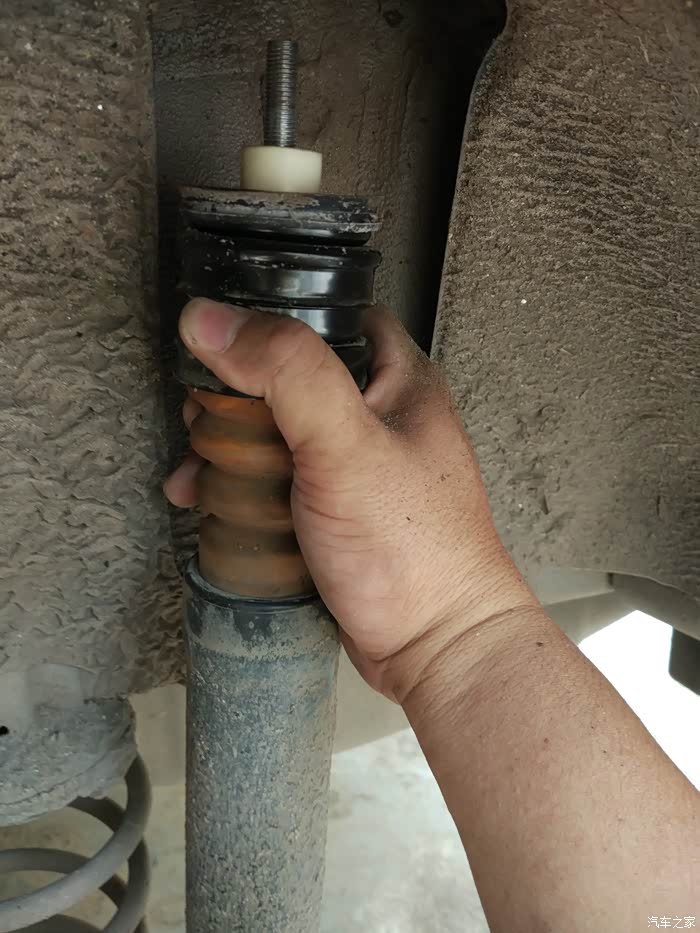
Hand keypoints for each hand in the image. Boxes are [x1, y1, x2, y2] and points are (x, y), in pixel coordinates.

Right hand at [165, 299, 535, 700]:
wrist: (433, 647)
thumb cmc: (412, 549)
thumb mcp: (346, 445)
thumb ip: (287, 374)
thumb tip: (215, 320)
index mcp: (400, 381)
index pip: (336, 316)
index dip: (279, 318)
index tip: (229, 337)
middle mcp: (381, 418)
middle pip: (292, 378)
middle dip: (237, 396)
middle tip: (204, 417)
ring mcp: (357, 468)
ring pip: (278, 433)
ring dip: (229, 447)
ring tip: (196, 471)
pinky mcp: (335, 512)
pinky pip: (279, 482)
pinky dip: (241, 487)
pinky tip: (209, 503)